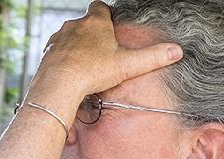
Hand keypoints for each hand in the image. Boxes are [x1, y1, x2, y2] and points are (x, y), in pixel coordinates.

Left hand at [25, 1, 182, 118]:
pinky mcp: (47, 52)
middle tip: (103, 51)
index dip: (106, 15)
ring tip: (86, 63)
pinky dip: (63, 57)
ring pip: (70, 36)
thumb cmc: (91, 72)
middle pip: (85, 23)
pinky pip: (57, 50)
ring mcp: (59, 38)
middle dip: (93, 34)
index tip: (111, 26)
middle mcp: (75, 25)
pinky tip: (70, 70)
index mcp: (95, 23)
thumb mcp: (127, 65)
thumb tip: (176, 51)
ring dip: (77, 46)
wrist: (58, 85)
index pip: (100, 6)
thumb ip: (152, 57)